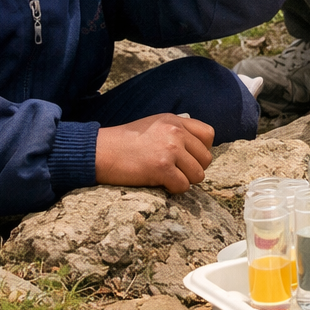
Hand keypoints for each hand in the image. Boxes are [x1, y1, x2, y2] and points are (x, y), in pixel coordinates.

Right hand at [95, 114, 214, 192]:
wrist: (101, 151)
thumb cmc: (125, 141)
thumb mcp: (155, 125)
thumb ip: (176, 130)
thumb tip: (194, 146)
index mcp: (176, 120)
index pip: (208, 134)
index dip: (203, 150)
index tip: (192, 158)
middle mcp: (176, 132)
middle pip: (206, 157)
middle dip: (195, 168)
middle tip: (180, 172)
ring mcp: (170, 150)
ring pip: (198, 174)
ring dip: (186, 181)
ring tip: (171, 179)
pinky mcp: (162, 168)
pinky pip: (183, 185)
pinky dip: (175, 189)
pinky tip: (163, 185)